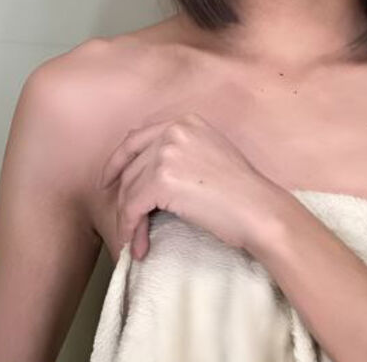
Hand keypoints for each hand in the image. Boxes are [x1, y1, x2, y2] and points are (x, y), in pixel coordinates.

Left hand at [98, 111, 282, 259]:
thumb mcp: (209, 153)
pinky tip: (137, 245)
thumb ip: (180, 152)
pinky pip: (132, 208)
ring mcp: (166, 153)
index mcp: (185, 121)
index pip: (136, 139)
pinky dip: (131, 229)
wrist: (258, 209)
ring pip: (128, 190)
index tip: (107, 181)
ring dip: (129, 220)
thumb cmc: (241, 191)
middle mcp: (173, 130)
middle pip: (130, 167)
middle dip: (125, 199)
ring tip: (136, 242)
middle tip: (127, 226)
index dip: (117, 162)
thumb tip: (143, 173)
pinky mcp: (161, 180)